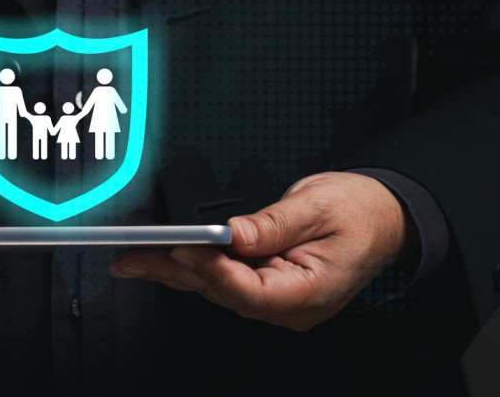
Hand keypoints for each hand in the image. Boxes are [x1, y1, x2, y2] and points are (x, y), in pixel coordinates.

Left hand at [110, 171, 416, 330]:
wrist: (382, 217)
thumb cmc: (359, 212)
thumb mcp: (319, 207)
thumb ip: (274, 224)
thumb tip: (233, 234)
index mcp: (311, 292)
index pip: (251, 291)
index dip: (213, 271)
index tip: (185, 248)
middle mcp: (289, 305)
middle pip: (222, 293)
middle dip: (173, 273)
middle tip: (130, 259)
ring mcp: (276, 299)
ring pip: (215, 289)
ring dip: (171, 272)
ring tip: (130, 260)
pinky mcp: (265, 285)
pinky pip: (221, 280)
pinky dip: (190, 268)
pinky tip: (160, 261)